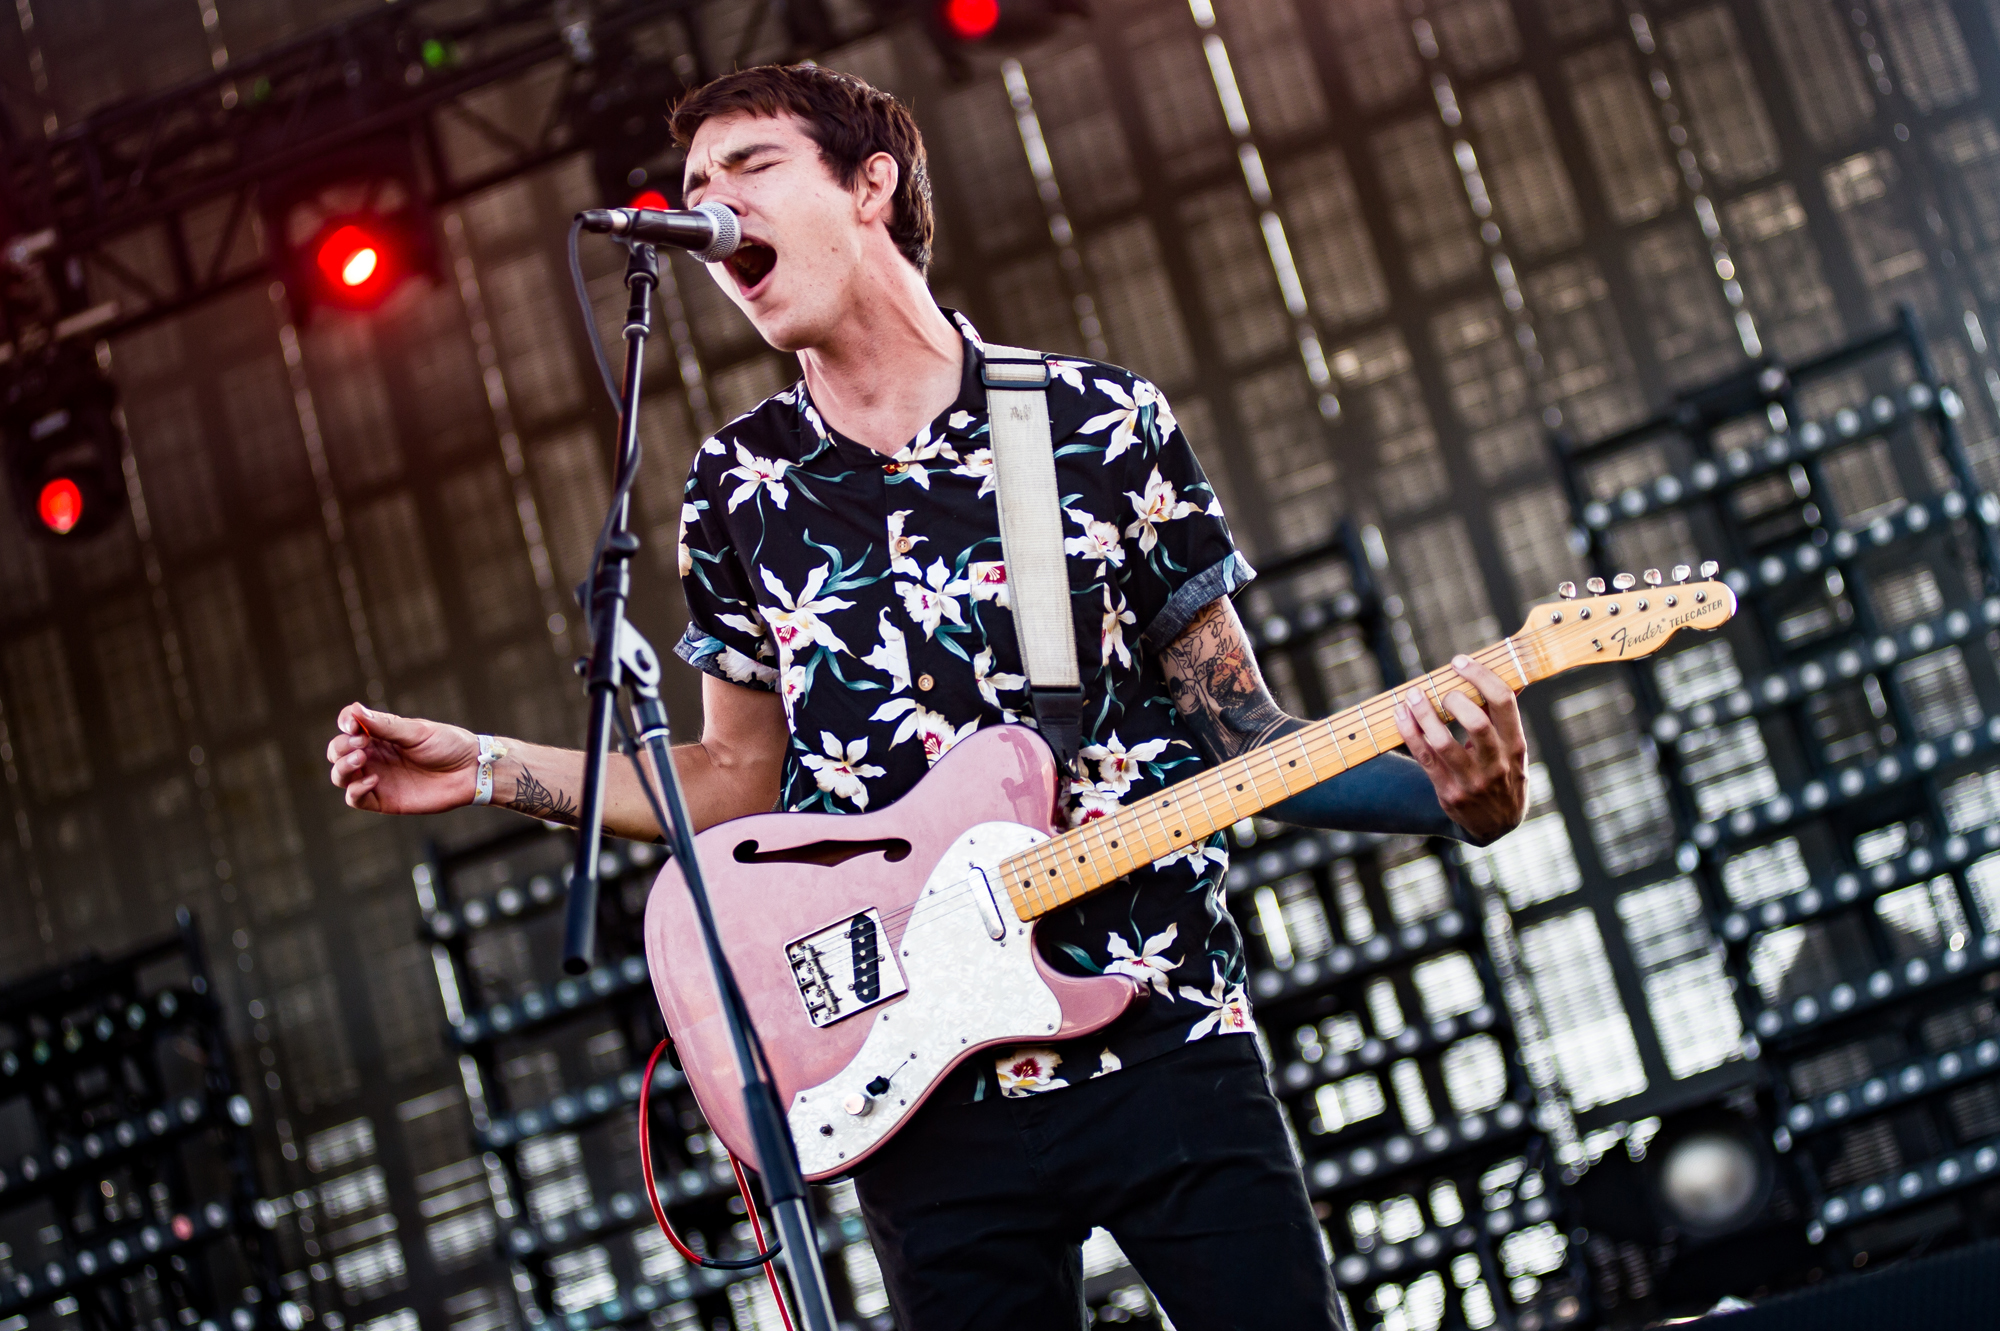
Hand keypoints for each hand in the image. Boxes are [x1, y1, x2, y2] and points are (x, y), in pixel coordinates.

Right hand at [326, 703, 479, 813]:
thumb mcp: (417, 732)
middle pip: (337, 751)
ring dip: (342, 766)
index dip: (345, 722)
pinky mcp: (383, 799)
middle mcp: (374, 755)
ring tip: (361, 759)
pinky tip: (373, 779)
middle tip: (360, 744)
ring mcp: (376, 777)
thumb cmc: (448, 746)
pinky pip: (354, 798)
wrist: (470, 772)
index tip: (352, 725)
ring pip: (340, 775)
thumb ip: (385, 725)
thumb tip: (355, 710)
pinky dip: (355, 789)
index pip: (348, 725)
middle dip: (341, 746)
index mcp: (381, 734)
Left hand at [1392, 656, 1528, 844]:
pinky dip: (1410, 732)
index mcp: (1516, 746)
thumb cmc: (1504, 776)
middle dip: (1454, 699)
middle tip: (1442, 691)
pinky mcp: (1448, 792)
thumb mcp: (1514, 750)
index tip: (1460, 662)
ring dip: (1423, 714)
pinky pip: (1425, 758)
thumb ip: (1505, 717)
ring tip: (1413, 695)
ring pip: (1443, 741)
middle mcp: (1497, 764)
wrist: (1496, 826)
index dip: (1481, 676)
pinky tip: (1401, 714)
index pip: (1504, 702)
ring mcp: (1472, 781)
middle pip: (1476, 722)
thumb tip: (1507, 672)